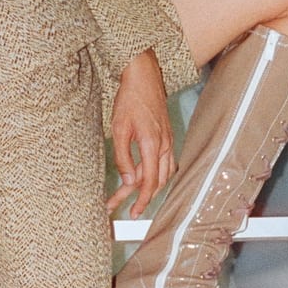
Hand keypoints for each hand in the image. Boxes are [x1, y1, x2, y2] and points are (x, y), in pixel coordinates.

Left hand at [107, 50, 174, 217]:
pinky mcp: (167, 136)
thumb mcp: (119, 129)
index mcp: (153, 144)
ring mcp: (168, 140)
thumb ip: (124, 157)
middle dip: (140, 196)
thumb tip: (127, 181)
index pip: (150, 182)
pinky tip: (142, 175)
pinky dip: (155, 173)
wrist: (144, 75)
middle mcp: (164, 145)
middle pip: (157, 181)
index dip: (142, 200)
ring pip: (164, 173)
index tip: (133, 212)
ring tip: (129, 194)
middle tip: (119, 204)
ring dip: (149, 186)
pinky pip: (166, 162)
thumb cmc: (130, 99)